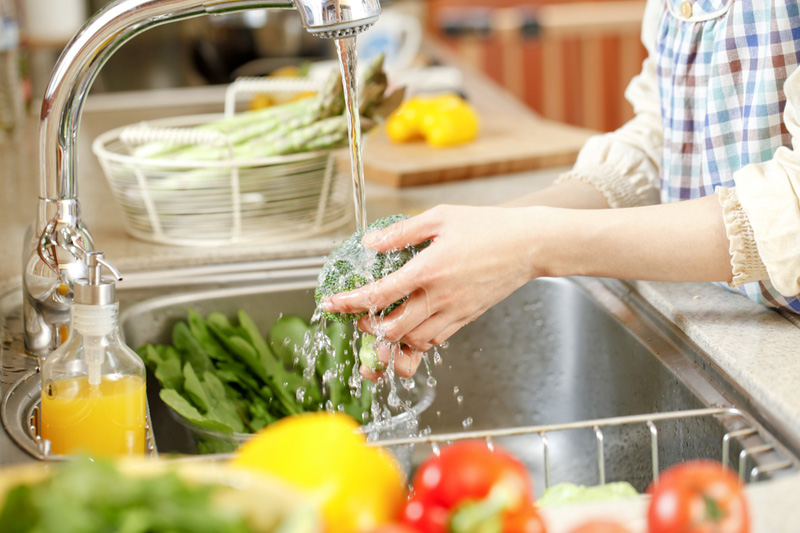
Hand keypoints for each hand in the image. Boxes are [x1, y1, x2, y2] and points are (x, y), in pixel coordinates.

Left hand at [323, 205, 537, 364]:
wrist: (529, 244)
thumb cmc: (488, 226)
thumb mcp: (440, 217)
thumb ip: (402, 232)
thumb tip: (370, 242)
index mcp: (428, 270)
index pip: (379, 294)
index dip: (350, 302)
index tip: (331, 304)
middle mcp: (440, 297)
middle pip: (392, 328)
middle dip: (368, 328)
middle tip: (359, 317)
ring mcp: (455, 312)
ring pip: (414, 342)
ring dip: (392, 340)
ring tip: (381, 326)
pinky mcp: (467, 318)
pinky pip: (436, 342)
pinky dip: (417, 342)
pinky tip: (410, 329)